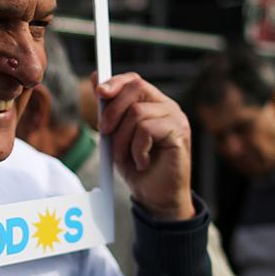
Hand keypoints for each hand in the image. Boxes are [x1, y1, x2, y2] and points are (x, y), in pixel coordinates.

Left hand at [95, 72, 193, 220]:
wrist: (155, 198)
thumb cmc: (137, 168)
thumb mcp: (116, 136)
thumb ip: (109, 109)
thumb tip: (95, 77)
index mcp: (154, 104)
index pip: (135, 81)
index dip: (115, 82)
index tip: (99, 93)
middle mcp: (168, 107)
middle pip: (136, 87)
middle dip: (113, 110)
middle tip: (104, 132)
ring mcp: (176, 118)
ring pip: (137, 112)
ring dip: (123, 139)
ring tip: (128, 157)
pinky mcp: (179, 133)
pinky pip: (146, 129)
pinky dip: (137, 149)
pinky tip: (142, 162)